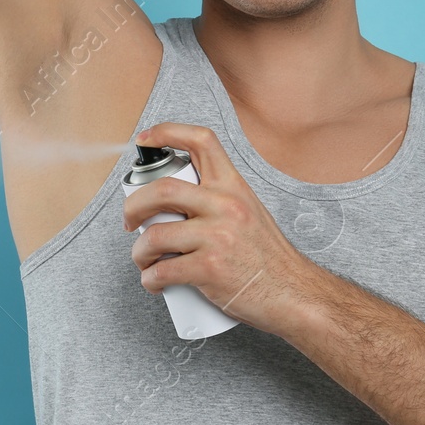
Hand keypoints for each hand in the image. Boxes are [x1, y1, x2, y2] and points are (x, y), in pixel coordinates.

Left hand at [121, 122, 325, 337]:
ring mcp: (217, 236)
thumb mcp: (249, 211)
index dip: (166, 132)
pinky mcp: (209, 269)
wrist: (294, 292)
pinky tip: (155, 281)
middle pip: (161, 190)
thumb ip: (217, 200)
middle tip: (130, 221)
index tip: (144, 139)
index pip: (200, 140)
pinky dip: (149, 279)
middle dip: (133, 206)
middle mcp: (225, 205)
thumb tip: (172, 204)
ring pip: (155, 236)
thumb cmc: (268, 257)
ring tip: (145, 261)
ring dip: (139, 252)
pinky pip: (162, 271)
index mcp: (234, 186)